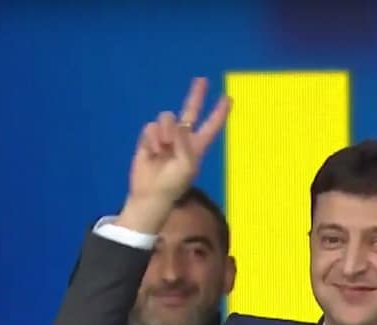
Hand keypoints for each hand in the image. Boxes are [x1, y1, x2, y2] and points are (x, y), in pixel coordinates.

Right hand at [117, 77, 230, 232]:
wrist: (149, 194)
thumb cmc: (173, 184)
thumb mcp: (187, 165)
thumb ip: (184, 142)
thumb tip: (175, 124)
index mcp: (197, 146)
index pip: (211, 125)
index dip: (219, 113)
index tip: (228, 98)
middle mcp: (182, 138)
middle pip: (190, 112)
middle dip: (196, 96)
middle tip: (202, 80)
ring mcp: (165, 137)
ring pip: (166, 118)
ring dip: (164, 132)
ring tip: (162, 149)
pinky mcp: (148, 139)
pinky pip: (150, 127)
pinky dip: (150, 140)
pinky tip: (151, 152)